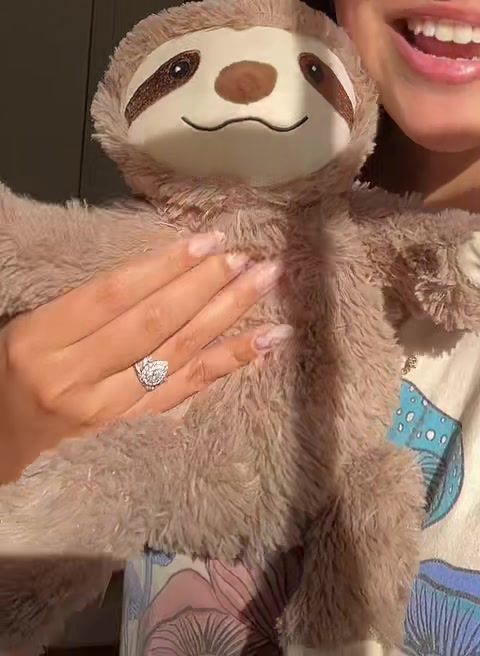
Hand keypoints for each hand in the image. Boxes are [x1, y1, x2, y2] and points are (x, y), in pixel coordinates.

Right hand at [0, 232, 288, 482]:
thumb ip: (87, 297)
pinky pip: (188, 389)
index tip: (207, 239)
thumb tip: (165, 261)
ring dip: (229, 316)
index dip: (164, 266)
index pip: (114, 296)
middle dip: (205, 287)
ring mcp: (106, 408)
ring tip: (266, 282)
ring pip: (178, 356)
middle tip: (246, 257)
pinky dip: (230, 362)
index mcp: (41, 340)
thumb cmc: (13, 361)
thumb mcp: (29, 321)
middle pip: (153, 325)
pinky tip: (268, 341)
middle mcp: (75, 377)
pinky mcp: (128, 426)